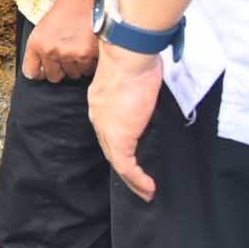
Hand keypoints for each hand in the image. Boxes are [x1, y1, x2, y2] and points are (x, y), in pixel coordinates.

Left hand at [23, 0, 99, 82]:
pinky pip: (88, 69)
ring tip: (79, 48)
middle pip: (53, 77)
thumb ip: (43, 47)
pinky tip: (89, 48)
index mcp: (35, 43)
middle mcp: (49, 50)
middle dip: (61, 71)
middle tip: (67, 58)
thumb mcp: (44, 27)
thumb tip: (42, 68)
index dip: (39, 73)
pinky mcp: (85, 55)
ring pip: (73, 75)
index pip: (31, 72)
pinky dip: (90, 63)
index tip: (45, 71)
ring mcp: (67, 54)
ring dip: (77, 66)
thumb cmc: (67, 9)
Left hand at [88, 43, 163, 200]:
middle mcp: (99, 117)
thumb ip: (135, 87)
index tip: (131, 155)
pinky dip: (137, 180)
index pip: (107, 129)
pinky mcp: (119, 137)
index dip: (118, 144)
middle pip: (109, 148)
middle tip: (137, 182)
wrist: (127, 55)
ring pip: (117, 161)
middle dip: (123, 167)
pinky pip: (126, 167)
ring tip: (145, 192)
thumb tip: (146, 87)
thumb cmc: (134, 57)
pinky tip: (149, 188)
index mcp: (100, 102)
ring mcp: (107, 128)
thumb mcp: (133, 75)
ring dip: (132, 180)